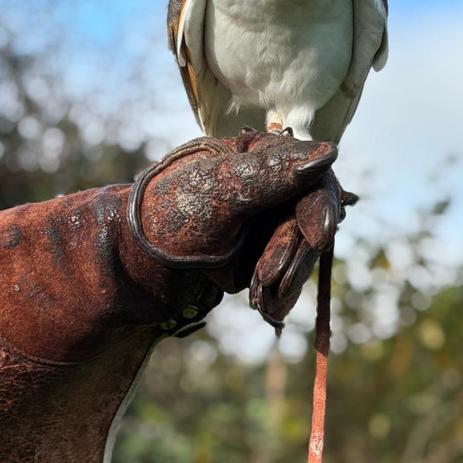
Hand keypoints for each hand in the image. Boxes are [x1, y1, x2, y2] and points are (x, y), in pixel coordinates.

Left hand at [130, 130, 354, 327]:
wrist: (133, 266)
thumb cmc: (167, 216)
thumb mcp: (219, 190)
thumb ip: (272, 174)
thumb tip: (329, 154)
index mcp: (259, 157)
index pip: (309, 177)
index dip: (320, 206)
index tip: (321, 235)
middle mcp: (270, 188)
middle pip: (310, 218)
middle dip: (296, 251)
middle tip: (271, 279)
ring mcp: (269, 224)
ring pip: (302, 251)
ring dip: (287, 276)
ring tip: (262, 298)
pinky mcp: (264, 255)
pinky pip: (288, 274)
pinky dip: (281, 292)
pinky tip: (269, 308)